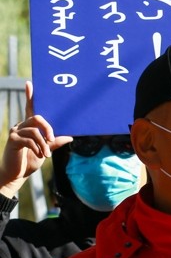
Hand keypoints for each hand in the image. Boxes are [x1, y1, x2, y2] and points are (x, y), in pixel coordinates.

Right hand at [0, 81, 71, 198]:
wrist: (16, 174)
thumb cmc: (30, 161)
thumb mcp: (46, 151)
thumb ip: (54, 143)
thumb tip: (69, 136)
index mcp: (29, 126)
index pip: (30, 108)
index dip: (29, 96)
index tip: (29, 83)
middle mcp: (21, 126)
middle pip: (37, 117)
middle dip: (48, 128)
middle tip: (52, 139)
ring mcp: (15, 132)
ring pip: (35, 131)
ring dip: (44, 144)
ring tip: (47, 155)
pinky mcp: (13, 140)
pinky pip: (30, 140)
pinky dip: (38, 148)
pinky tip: (40, 155)